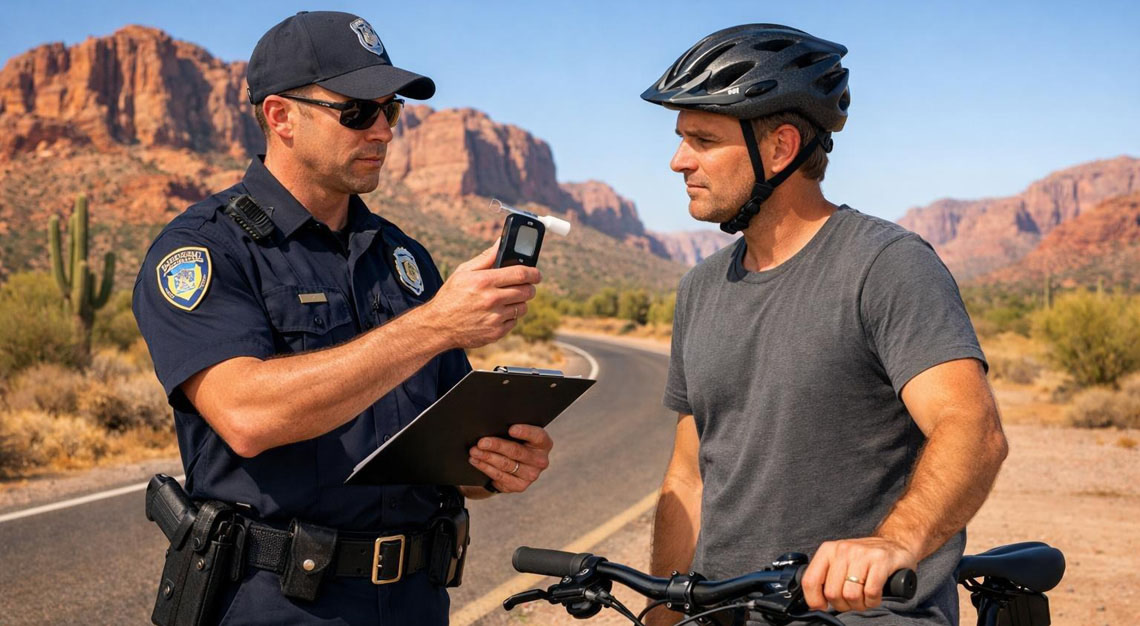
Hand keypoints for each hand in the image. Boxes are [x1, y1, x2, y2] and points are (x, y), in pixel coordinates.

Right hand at [423, 244, 540, 348]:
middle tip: (523, 286)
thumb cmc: (451, 296)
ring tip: (506, 300)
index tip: (536, 274)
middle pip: (527, 291)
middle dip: (529, 287)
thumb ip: (486, 258)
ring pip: (523, 307)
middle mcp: (491, 300)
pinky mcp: (496, 333)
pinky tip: (497, 313)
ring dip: (519, 302)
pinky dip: (510, 317)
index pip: (521, 274)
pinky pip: (514, 322)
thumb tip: (501, 242)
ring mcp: (494, 318)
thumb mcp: (464, 272)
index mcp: (484, 281)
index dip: (534, 273)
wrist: (438, 326)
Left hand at [468, 424, 552, 493]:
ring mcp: (531, 475)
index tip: (511, 429)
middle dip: (497, 446)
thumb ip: (512, 430)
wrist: (515, 465)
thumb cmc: (516, 442)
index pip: (537, 436)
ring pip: (506, 465)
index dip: (525, 432)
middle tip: (481, 442)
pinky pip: (500, 476)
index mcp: (544, 443)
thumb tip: (492, 426)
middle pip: (517, 451)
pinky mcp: (520, 486)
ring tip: (474, 451)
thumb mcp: (518, 435)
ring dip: (487, 457)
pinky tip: (476, 461)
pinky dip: (485, 467)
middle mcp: (540, 460)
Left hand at [801, 536, 918, 612]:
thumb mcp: (839, 562)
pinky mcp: (881, 560)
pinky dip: (872, 601)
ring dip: (859, 605)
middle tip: (851, 602)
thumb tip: (814, 603)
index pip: (810, 580)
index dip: (815, 600)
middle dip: (842, 605)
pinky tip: (875, 596)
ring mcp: (862, 554)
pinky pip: (871, 592)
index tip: (823, 606)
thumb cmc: (864, 559)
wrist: (895, 544)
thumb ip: (826, 577)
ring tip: (864, 599)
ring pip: (851, 595)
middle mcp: (843, 550)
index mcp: (828, 550)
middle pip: (832, 593)